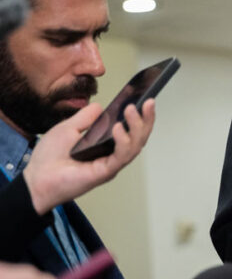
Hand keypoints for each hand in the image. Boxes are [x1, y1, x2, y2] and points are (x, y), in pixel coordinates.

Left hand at [23, 99, 155, 214]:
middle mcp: (112, 155)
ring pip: (135, 146)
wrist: (36, 178)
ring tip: (132, 110)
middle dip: (146, 119)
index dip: (140, 116)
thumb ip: (85, 118)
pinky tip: (118, 128)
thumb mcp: (67, 129)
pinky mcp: (105, 172)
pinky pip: (121, 156)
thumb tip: (99, 106)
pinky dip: (123, 141)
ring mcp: (110, 164)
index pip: (130, 130)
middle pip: (139, 137)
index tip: (144, 100)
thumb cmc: (49, 159)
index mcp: (106, 145)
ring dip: (137, 127)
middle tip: (149, 103)